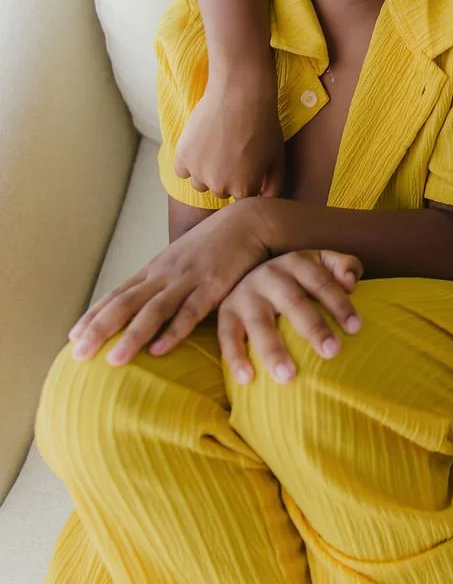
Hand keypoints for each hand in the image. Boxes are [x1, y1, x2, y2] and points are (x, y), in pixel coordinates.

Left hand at [70, 201, 270, 363]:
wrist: (249, 222)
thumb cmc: (216, 245)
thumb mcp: (183, 260)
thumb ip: (165, 281)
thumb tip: (147, 305)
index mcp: (156, 269)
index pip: (117, 294)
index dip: (94, 315)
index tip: (73, 336)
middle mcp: (165, 274)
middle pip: (125, 303)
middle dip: (99, 330)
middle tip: (77, 355)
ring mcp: (188, 279)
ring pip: (153, 311)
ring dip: (131, 336)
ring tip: (113, 361)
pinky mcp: (213, 286)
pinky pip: (190, 312)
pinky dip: (173, 332)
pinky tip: (158, 350)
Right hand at [173, 66, 284, 199]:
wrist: (241, 94)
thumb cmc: (264, 125)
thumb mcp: (277, 157)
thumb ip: (274, 185)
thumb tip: (264, 199)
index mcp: (244, 190)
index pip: (243, 198)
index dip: (246, 180)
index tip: (247, 163)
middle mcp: (219, 186)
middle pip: (221, 191)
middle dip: (227, 177)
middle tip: (232, 152)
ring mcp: (198, 172)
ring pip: (200, 183)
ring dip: (207, 172)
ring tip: (217, 148)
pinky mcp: (182, 156)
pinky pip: (182, 171)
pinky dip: (189, 163)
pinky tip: (201, 147)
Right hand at [217, 251, 362, 384]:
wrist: (245, 261)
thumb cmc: (298, 277)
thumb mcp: (320, 262)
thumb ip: (342, 266)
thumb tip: (351, 283)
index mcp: (296, 263)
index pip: (321, 282)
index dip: (339, 303)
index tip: (356, 328)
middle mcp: (269, 276)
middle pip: (293, 302)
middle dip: (313, 327)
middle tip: (332, 352)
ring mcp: (245, 295)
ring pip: (259, 323)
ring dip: (273, 350)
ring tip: (288, 377)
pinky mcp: (226, 313)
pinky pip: (228, 336)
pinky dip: (235, 358)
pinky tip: (247, 379)